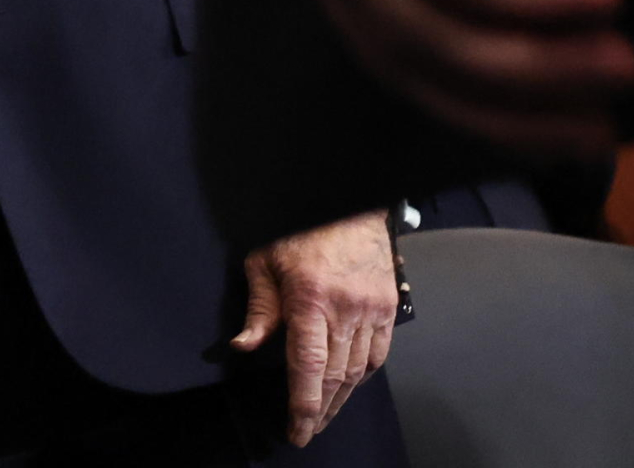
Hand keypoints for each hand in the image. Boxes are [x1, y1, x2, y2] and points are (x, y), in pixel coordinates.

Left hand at [230, 213, 396, 446]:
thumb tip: (244, 346)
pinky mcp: (388, 308)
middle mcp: (346, 309)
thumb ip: (259, 307)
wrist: (349, 202)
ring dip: (340, 398)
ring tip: (323, 416)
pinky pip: (378, 355)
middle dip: (319, 410)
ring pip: (358, 371)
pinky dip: (362, 376)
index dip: (302, 403)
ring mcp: (372, 310)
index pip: (308, 365)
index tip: (296, 429)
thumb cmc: (300, 227)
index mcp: (311, 297)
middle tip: (306, 431)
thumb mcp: (264, 258)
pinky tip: (348, 386)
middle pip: (334, 376)